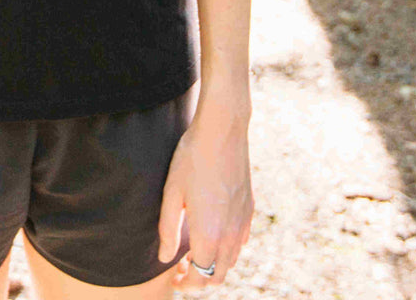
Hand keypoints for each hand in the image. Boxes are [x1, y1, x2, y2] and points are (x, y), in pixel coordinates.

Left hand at [157, 97, 253, 290]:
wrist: (223, 132)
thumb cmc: (191, 160)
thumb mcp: (172, 194)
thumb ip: (168, 230)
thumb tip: (166, 258)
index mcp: (209, 234)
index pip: (201, 276)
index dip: (186, 283)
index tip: (173, 277)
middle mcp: (231, 234)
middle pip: (220, 275)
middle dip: (200, 280)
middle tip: (181, 267)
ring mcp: (243, 222)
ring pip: (232, 260)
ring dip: (214, 264)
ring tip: (194, 251)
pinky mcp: (250, 209)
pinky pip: (241, 241)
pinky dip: (227, 248)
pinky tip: (212, 233)